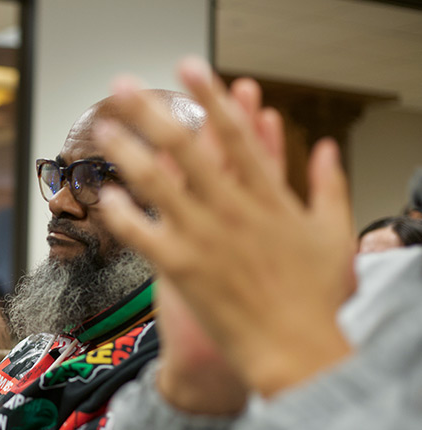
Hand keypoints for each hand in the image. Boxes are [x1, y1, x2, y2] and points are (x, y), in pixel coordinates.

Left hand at [94, 57, 354, 396]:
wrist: (294, 350)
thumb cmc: (314, 297)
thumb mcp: (335, 234)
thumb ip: (329, 187)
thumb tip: (326, 151)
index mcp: (269, 196)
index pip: (236, 133)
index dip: (212, 97)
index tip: (191, 69)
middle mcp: (233, 209)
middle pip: (186, 147)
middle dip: (152, 111)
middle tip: (124, 87)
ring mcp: (205, 238)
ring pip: (158, 184)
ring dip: (127, 152)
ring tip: (103, 129)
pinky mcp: (182, 270)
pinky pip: (143, 235)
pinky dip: (123, 215)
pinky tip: (105, 197)